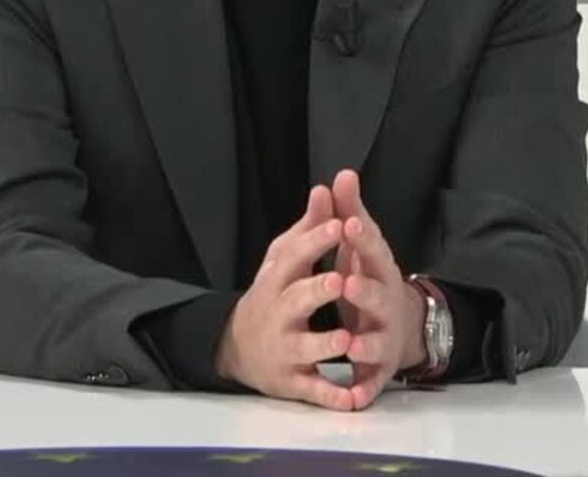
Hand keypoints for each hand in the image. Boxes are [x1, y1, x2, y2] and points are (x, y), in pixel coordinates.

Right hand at [215, 186, 355, 410]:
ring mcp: (285, 349)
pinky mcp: (292, 381)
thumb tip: (325, 188)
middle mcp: (278, 314)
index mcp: (278, 280)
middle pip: (296, 300)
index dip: (316, 242)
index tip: (339, 225)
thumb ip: (308, 228)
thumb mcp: (283, 260)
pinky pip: (313, 389)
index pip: (295, 257)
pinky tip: (351, 398)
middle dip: (317, 291)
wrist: (237, 347)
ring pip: (305, 347)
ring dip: (325, 344)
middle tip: (339, 280)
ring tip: (346, 339)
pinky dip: (331, 396)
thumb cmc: (272, 295)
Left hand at [331, 169, 425, 409]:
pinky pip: (371, 383)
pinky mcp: (378, 368)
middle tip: (346, 282)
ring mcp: (383, 336)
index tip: (348, 224)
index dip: (362, 238)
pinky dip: (363, 391)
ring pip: (377, 341)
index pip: (373, 251)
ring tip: (350, 344)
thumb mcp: (361, 248)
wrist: (402, 329)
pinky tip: (352, 398)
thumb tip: (342, 174)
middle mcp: (385, 303)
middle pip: (378, 295)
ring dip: (365, 343)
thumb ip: (350, 212)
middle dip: (364, 290)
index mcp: (378, 271)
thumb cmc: (371, 281)